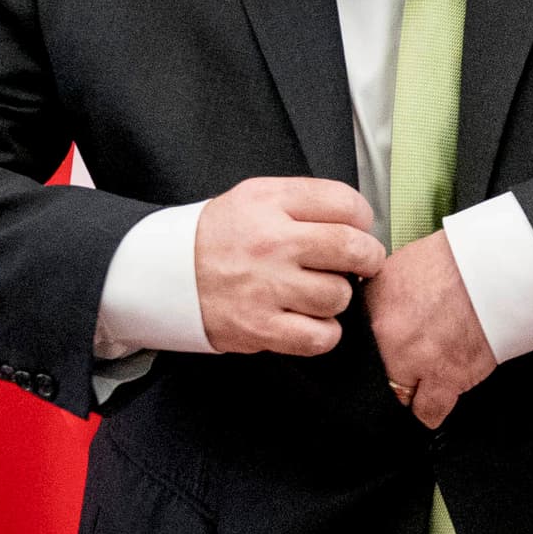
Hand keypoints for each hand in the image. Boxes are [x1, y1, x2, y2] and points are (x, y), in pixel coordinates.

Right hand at [192, 177, 386, 355]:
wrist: (164, 274)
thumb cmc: (220, 237)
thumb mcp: (255, 197)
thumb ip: (305, 201)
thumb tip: (360, 222)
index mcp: (270, 201)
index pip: (346, 203)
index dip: (363, 219)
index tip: (358, 229)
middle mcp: (270, 242)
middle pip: (353, 249)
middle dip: (368, 258)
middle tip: (361, 263)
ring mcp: (265, 287)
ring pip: (340, 295)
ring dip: (338, 297)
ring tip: (317, 292)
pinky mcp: (260, 328)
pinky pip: (321, 336)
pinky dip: (324, 332)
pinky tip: (310, 320)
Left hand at [369, 231, 496, 428]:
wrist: (499, 266)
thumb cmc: (459, 261)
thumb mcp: (402, 265)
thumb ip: (380, 295)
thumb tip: (373, 314)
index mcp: (373, 302)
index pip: (351, 341)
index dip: (366, 347)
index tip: (376, 351)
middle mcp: (386, 333)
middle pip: (371, 372)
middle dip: (387, 368)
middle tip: (404, 363)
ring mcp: (414, 359)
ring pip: (398, 396)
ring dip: (409, 391)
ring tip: (422, 383)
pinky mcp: (445, 377)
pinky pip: (427, 412)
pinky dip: (430, 411)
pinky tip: (432, 404)